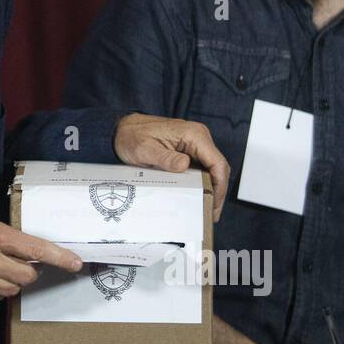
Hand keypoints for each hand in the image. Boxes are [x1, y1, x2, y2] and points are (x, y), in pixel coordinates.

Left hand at [113, 113, 230, 219]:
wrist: (123, 129)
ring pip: (212, 169)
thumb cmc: (133, 136)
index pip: (217, 162)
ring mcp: (195, 144)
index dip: (220, 186)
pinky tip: (198, 196)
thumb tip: (185, 166)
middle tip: (211, 214)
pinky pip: (201, 168)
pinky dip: (202, 183)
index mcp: (193, 135)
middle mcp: (199, 137)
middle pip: (218, 168)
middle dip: (217, 192)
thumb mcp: (145, 150)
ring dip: (211, 189)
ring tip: (206, 209)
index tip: (214, 204)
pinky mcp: (189, 150)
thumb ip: (165, 158)